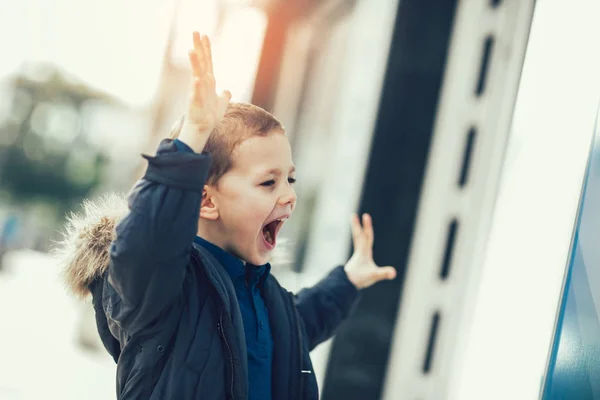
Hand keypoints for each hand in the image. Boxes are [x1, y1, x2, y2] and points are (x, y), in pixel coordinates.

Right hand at [178, 32, 231, 152]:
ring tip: (192, 50)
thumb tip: (227, 90)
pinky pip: (196, 94)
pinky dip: (197, 87)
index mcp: (208, 82)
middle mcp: (201, 84)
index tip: (204, 34)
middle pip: (201, 63)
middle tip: (195, 32)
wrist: (202, 129)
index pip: (207, 62)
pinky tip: (197, 79)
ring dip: (195, 63)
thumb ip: (223, 96)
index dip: (206, 49)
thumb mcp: (221, 104)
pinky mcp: (195, 104)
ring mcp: (197, 93)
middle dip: (198, 48)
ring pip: (196, 75)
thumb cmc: (209, 116)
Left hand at [344, 213, 395, 289]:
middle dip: (357, 225)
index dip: (367, 226)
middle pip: (358, 235)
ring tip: (354, 221)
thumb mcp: (373, 276)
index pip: (366, 236)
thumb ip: (383, 274)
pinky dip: (359, 238)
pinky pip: (358, 245)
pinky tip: (360, 238)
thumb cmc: (359, 279)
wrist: (346, 284)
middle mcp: (360, 251)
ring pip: (357, 239)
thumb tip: (393, 273)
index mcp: (364, 252)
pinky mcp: (357, 259)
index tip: (365, 216)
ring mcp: (357, 254)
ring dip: (357, 229)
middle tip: (352, 215)